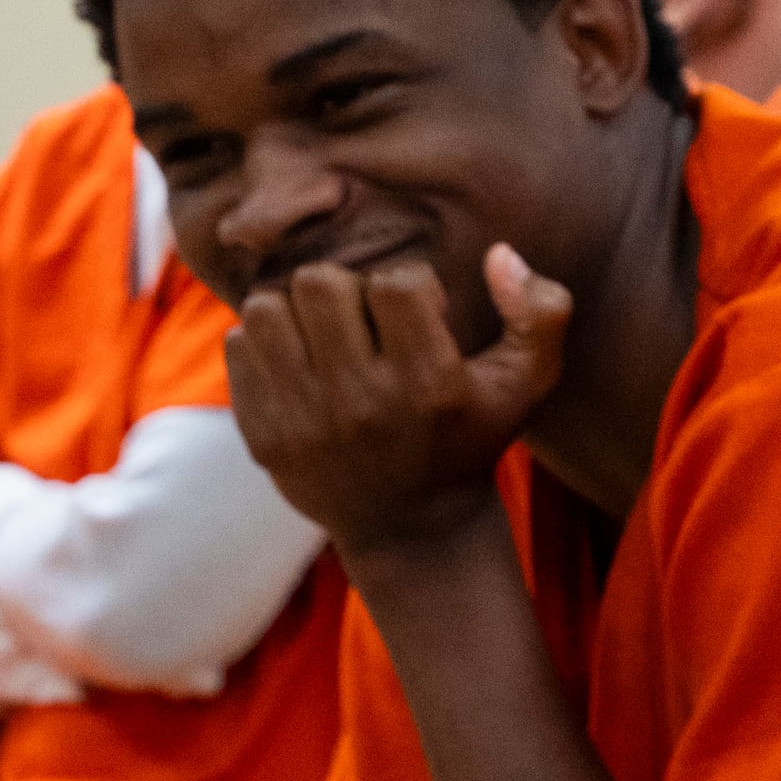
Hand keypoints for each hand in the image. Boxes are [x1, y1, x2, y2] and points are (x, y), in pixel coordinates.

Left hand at [225, 244, 570, 553]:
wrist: (411, 526)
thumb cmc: (472, 437)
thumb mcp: (529, 382)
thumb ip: (540, 312)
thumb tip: (499, 253)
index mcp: (430, 386)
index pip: (396, 282)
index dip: (411, 282)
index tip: (420, 314)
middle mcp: (364, 404)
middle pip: (320, 282)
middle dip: (347, 287)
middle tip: (365, 317)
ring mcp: (305, 422)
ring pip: (268, 307)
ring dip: (298, 310)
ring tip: (326, 333)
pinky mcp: (263, 435)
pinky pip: (240, 346)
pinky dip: (266, 343)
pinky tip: (300, 363)